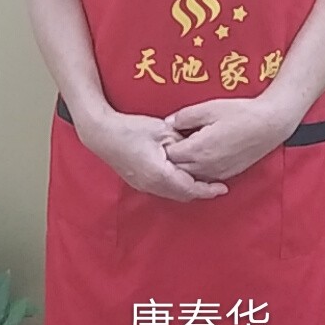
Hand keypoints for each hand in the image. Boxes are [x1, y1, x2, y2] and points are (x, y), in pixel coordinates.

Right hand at [78, 109, 228, 202]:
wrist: (101, 133)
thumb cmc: (131, 129)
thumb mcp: (163, 130)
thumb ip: (183, 142)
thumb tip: (196, 149)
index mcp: (161, 174)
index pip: (191, 188)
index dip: (208, 189)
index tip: (223, 188)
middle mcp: (152, 186)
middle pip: (183, 195)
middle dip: (201, 191)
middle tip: (217, 185)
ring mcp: (144, 185)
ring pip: (173, 194)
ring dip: (188, 189)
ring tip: (203, 180)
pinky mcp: (138, 181)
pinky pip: (163, 189)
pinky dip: (176, 185)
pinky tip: (182, 175)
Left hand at [161, 96, 293, 181]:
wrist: (270, 124)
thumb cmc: (241, 113)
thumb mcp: (209, 108)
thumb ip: (185, 116)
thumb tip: (168, 123)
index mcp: (198, 149)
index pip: (170, 155)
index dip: (164, 145)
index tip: (165, 135)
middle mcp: (206, 166)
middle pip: (178, 169)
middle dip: (172, 158)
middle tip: (171, 142)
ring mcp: (218, 172)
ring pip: (191, 176)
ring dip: (184, 166)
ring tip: (186, 148)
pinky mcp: (228, 174)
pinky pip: (206, 177)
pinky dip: (198, 170)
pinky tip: (201, 156)